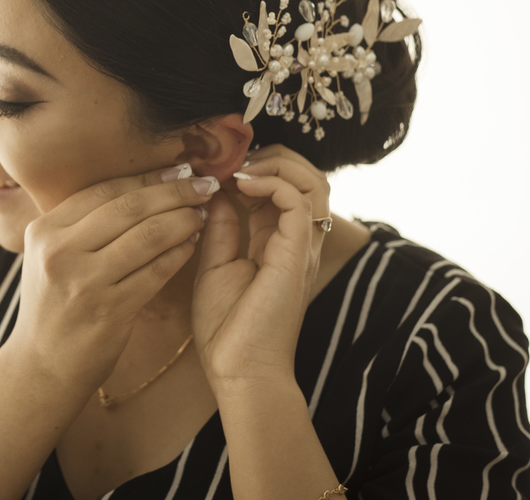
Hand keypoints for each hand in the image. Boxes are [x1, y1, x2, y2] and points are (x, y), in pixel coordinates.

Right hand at [6, 164, 220, 395]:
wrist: (41, 367)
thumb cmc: (54, 307)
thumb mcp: (50, 257)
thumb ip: (83, 224)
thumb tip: (141, 187)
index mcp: (43, 229)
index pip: (105, 189)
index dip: (148, 177)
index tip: (180, 169)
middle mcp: (59, 251)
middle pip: (130, 206)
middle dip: (175, 192)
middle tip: (205, 184)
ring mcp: (83, 282)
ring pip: (148, 236)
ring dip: (183, 220)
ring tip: (202, 213)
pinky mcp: (108, 311)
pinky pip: (156, 272)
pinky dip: (179, 254)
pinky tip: (193, 245)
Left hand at [190, 144, 329, 387]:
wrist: (239, 371)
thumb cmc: (227, 329)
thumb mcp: (215, 266)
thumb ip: (221, 228)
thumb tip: (215, 192)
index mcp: (277, 243)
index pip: (281, 188)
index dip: (253, 168)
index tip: (217, 166)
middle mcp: (297, 242)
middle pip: (306, 177)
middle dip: (270, 158)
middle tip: (231, 161)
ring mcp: (302, 247)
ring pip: (313, 181)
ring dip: (275, 165)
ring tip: (240, 170)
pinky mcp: (298, 254)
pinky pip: (300, 201)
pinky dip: (273, 183)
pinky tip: (242, 186)